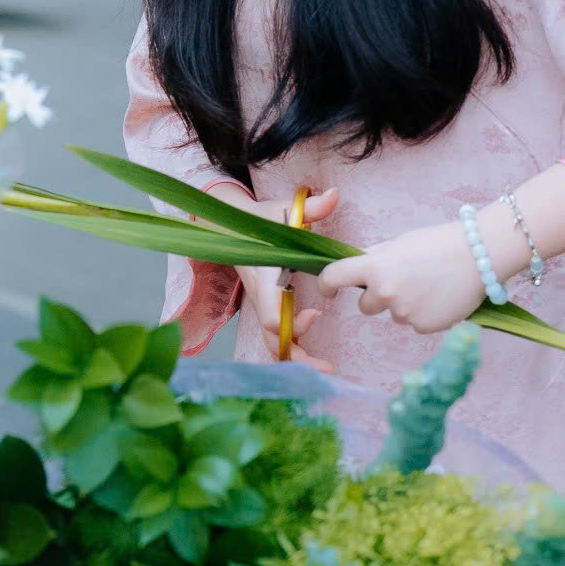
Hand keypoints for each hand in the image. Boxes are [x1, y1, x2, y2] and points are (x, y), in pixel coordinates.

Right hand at [196, 186, 338, 370]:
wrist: (230, 226)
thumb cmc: (259, 220)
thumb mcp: (284, 210)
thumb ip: (310, 208)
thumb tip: (334, 195)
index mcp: (265, 278)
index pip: (274, 316)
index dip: (296, 323)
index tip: (316, 312)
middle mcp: (263, 299)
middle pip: (274, 341)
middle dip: (299, 358)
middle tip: (328, 370)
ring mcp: (264, 307)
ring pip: (274, 344)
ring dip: (296, 359)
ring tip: (325, 370)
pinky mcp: (268, 309)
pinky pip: (277, 338)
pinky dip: (293, 351)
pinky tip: (313, 357)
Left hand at [320, 220, 489, 334]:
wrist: (479, 255)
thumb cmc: (439, 243)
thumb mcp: (399, 244)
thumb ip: (375, 258)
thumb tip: (356, 267)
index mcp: (374, 266)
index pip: (333, 277)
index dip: (326, 284)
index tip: (328, 290)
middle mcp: (384, 292)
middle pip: (365, 306)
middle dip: (377, 297)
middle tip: (405, 281)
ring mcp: (404, 312)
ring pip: (393, 315)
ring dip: (404, 305)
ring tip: (430, 285)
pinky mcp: (423, 327)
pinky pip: (414, 324)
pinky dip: (423, 314)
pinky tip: (441, 298)